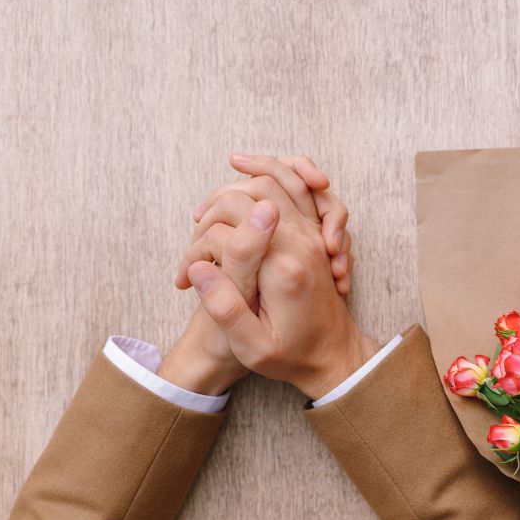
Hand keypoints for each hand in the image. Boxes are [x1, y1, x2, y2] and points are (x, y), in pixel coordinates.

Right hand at [163, 154, 351, 395]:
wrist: (334, 356)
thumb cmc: (292, 356)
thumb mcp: (253, 347)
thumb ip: (225, 308)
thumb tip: (198, 267)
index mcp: (284, 267)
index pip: (234, 224)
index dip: (199, 245)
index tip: (185, 278)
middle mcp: (304, 242)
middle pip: (257, 191)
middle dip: (219, 201)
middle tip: (196, 222)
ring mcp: (315, 234)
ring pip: (283, 179)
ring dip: (254, 169)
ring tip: (232, 164)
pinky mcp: (317, 232)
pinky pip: (304, 187)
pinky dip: (284, 171)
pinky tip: (265, 171)